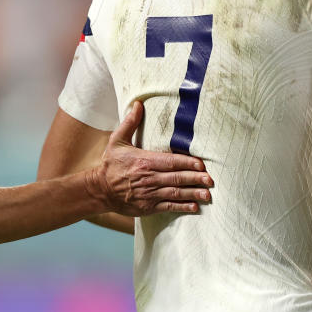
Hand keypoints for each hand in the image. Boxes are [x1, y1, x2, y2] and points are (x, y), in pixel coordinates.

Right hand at [89, 101, 212, 216]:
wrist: (100, 189)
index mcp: (144, 161)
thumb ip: (130, 123)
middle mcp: (149, 178)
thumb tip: (138, 104)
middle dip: (195, 178)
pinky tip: (194, 206)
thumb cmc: (111, 165)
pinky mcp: (148, 206)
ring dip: (193, 193)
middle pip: (177, 178)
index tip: (201, 164)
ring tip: (208, 194)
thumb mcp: (117, 141)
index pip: (170, 161)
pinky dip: (182, 207)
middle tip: (211, 179)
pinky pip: (168, 207)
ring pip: (175, 193)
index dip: (187, 162)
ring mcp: (149, 194)